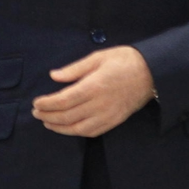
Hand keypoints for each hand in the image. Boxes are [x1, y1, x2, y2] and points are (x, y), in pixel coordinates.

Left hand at [30, 46, 154, 136]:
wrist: (152, 73)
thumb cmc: (123, 60)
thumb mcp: (97, 57)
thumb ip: (74, 69)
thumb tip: (53, 76)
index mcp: (94, 86)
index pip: (64, 100)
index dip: (47, 104)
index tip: (36, 103)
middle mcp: (100, 104)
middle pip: (68, 116)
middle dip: (49, 116)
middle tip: (36, 113)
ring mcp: (109, 115)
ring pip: (79, 128)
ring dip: (60, 127)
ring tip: (47, 122)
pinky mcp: (115, 121)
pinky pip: (93, 132)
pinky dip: (76, 132)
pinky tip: (67, 128)